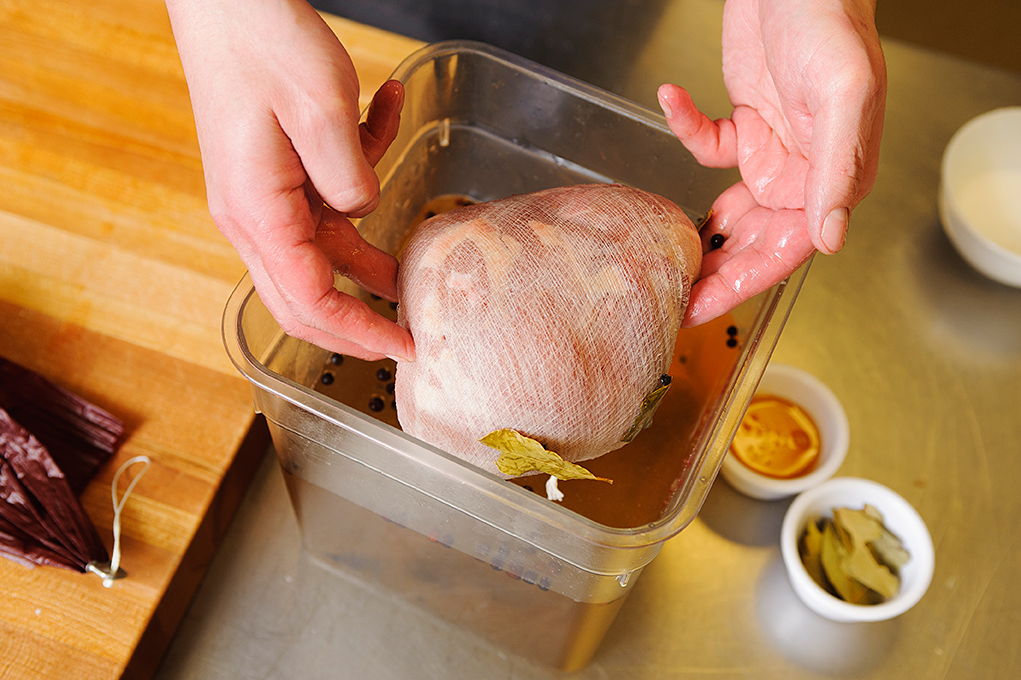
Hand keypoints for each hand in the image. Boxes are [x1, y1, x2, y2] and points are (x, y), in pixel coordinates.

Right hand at [166, 0, 414, 360]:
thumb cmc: (262, 43)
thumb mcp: (322, 111)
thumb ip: (350, 178)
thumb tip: (362, 213)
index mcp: (257, 213)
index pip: (310, 301)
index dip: (360, 332)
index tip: (403, 349)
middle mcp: (253, 216)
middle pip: (307, 297)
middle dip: (359, 321)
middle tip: (406, 336)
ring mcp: (262, 198)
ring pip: (324, 249)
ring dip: (370, 246)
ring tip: (416, 249)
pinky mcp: (275, 176)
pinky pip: (326, 198)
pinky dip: (362, 168)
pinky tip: (385, 112)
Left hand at [658, 0, 885, 325]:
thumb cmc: (832, 25)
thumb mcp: (841, 98)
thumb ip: (836, 171)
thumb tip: (828, 238)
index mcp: (830, 179)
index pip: (787, 249)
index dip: (744, 283)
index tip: (704, 309)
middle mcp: (800, 174)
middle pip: (751, 240)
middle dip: (712, 272)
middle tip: (670, 299)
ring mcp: (770, 151)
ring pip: (727, 210)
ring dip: (694, 231)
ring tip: (657, 255)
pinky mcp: (743, 123)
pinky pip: (708, 145)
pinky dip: (686, 129)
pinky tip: (672, 101)